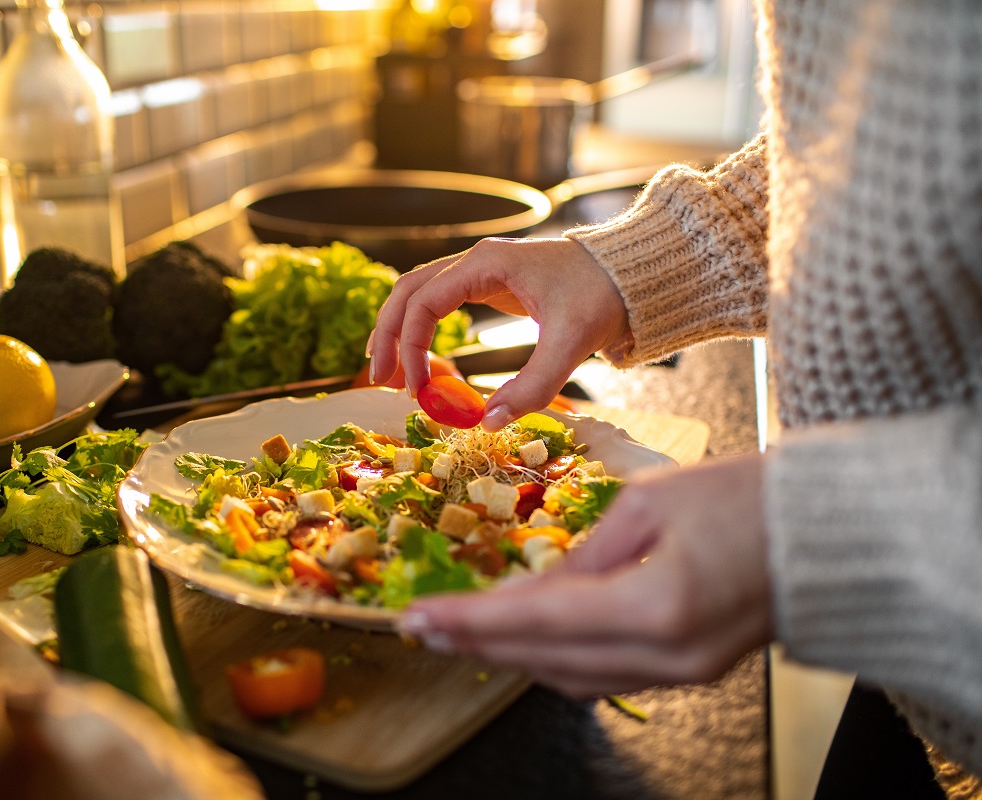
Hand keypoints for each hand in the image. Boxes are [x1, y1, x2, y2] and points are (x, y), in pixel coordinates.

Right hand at [368, 237, 630, 430]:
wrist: (632, 275)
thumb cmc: (603, 297)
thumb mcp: (570, 344)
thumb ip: (532, 387)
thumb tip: (487, 423)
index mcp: (487, 264)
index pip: (424, 302)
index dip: (412, 347)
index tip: (416, 389)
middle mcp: (475, 260)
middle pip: (408, 291)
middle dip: (389, 335)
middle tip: (379, 381)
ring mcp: (481, 269)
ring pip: (418, 292)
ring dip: (398, 328)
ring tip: (387, 371)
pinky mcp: (490, 283)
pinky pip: (439, 300)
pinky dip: (420, 325)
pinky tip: (418, 355)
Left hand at [397, 454, 773, 696]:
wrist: (828, 534)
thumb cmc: (746, 499)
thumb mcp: (650, 504)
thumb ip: (586, 553)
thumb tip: (539, 587)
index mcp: (657, 604)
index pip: (540, 619)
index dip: (474, 619)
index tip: (421, 616)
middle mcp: (667, 654)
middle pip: (547, 660)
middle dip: (479, 643)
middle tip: (422, 627)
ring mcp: (682, 672)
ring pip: (573, 678)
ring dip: (514, 655)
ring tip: (462, 631)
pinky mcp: (690, 671)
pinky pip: (606, 677)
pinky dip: (557, 659)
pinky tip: (526, 640)